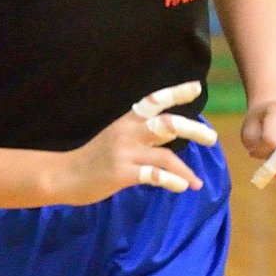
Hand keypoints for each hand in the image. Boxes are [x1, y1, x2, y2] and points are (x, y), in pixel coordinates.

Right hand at [52, 82, 218, 205]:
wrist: (63, 174)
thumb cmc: (93, 157)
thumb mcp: (116, 136)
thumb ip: (141, 133)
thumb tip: (171, 131)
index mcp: (127, 120)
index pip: (154, 101)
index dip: (176, 93)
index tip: (197, 88)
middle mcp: (128, 132)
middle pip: (168, 124)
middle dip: (193, 129)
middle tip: (212, 138)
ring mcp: (125, 153)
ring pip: (165, 155)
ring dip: (186, 169)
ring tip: (197, 182)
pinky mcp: (121, 173)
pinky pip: (154, 176)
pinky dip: (171, 181)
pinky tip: (182, 187)